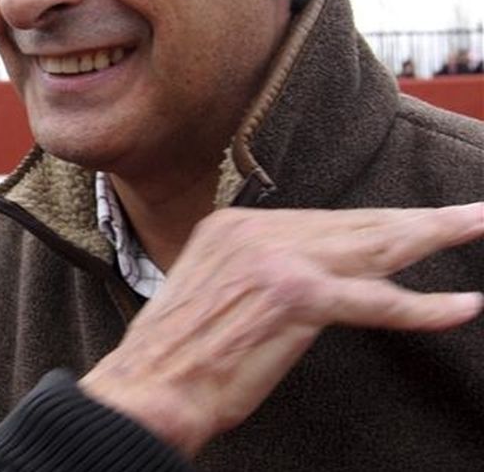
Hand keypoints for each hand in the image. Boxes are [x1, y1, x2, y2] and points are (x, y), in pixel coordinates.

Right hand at [79, 203, 483, 457]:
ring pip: (374, 248)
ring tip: (474, 227)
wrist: (149, 387)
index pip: (322, 221)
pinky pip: (375, 302)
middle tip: (469, 213)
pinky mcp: (296, 298)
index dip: (374, 224)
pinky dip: (422, 308)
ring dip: (435, 239)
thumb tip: (299, 277)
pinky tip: (460, 306)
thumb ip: (252, 274)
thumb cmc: (176, 356)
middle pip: (356, 224)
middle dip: (420, 220)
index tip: (408, 221)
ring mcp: (277, 261)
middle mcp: (254, 233)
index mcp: (231, 228)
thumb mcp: (209, 292)